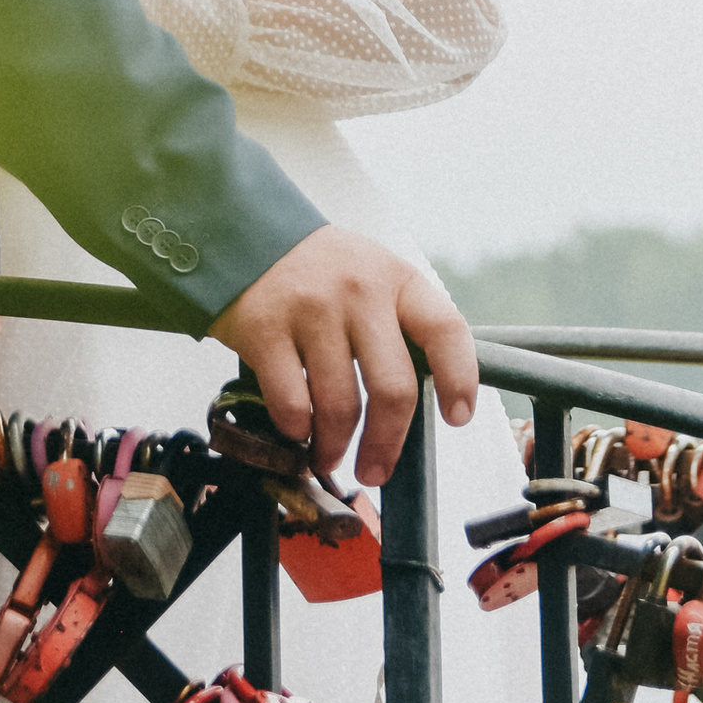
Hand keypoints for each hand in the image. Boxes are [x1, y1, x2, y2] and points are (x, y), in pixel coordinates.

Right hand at [206, 228, 478, 489]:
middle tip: (375, 470)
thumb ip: (399, 324)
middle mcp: (358, 292)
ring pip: (339, 405)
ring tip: (330, 457)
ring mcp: (310, 310)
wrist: (244, 232)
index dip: (459, 379)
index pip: (445, 331)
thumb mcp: (372, 275)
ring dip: (336, 446)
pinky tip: (297, 429)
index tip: (457, 417)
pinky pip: (291, 403)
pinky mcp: (265, 329)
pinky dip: (297, 430)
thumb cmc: (320, 269)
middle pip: (392, 388)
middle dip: (387, 444)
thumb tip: (420, 401)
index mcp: (396, 280)